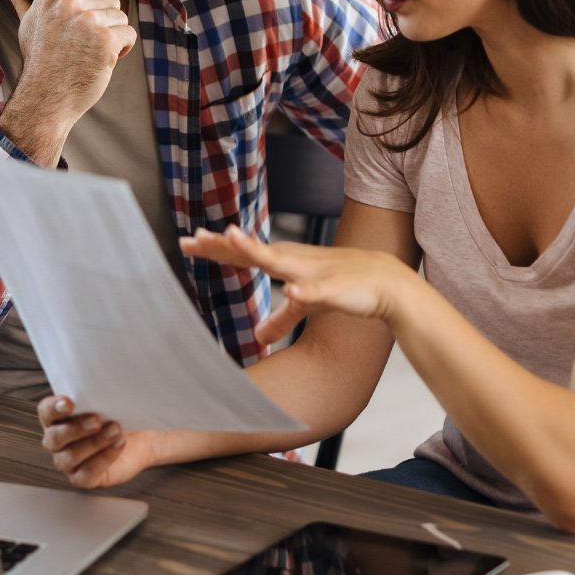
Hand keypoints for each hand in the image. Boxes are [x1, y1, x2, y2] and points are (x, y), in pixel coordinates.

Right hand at [0, 0, 135, 161]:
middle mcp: (69, 4)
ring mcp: (88, 21)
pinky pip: (129, 34)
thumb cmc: (39, 63)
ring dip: (114, 36)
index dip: (92, 8)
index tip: (78, 30)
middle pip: (110, 0)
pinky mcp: (105, 40)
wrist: (45, 99)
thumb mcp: (27, 26)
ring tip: (93, 54)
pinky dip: (122, 50)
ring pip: (121, 17)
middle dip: (105, 22)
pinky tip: (104, 62)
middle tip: (86, 45)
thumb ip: (22, 1)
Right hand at [37, 395, 158, 488]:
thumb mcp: (108, 400)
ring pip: (69, 457)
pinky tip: (118, 445)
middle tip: (96, 420)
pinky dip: (103, 459)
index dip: (54, 408)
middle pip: (54, 438)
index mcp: (57, 418)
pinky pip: (86, 474)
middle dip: (75, 429)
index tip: (69, 403)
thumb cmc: (119, 414)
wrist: (141, 437)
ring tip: (115, 431)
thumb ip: (98, 393)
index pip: (45, 412)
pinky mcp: (82, 478)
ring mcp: (68, 462)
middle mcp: (57, 441)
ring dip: (93, 444)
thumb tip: (102, 382)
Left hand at [180, 226, 411, 345]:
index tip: (188, 242)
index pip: (243, 252)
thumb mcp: (306, 305)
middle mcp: (293, 260)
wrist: (386, 283)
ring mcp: (311, 272)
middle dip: (223, 244)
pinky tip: (292, 293)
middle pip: (251, 250)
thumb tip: (258, 336)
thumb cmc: (344, 286)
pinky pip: (315, 292)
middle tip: (193, 238)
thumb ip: (281, 318)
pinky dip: (302, 292)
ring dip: (255, 250)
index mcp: (284, 261)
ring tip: (233, 239)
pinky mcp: (332, 288)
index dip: (216, 248)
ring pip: (278, 261)